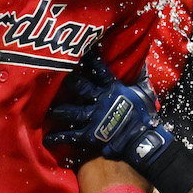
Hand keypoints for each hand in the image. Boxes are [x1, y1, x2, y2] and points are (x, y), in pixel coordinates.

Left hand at [45, 53, 172, 171]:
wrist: (144, 141)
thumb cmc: (145, 116)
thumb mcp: (145, 92)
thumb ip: (140, 76)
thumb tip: (143, 60)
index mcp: (113, 89)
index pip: (99, 70)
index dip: (89, 60)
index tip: (79, 51)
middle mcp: (100, 102)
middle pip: (80, 88)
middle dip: (68, 82)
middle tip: (54, 76)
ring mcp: (93, 119)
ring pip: (71, 112)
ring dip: (58, 110)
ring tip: (47, 110)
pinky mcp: (90, 136)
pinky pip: (71, 136)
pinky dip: (59, 137)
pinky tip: (47, 138)